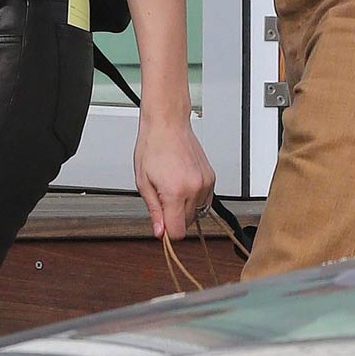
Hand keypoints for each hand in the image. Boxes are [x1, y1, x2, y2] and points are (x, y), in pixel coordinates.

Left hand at [135, 111, 216, 242]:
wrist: (167, 123)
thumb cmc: (153, 146)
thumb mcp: (143, 181)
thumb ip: (154, 210)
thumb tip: (160, 232)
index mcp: (176, 191)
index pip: (178, 232)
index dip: (167, 232)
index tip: (162, 225)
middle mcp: (194, 189)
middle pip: (187, 224)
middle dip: (174, 218)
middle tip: (163, 198)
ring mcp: (205, 183)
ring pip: (198, 213)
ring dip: (185, 208)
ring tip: (172, 188)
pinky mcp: (211, 178)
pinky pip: (205, 201)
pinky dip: (195, 199)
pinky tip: (183, 185)